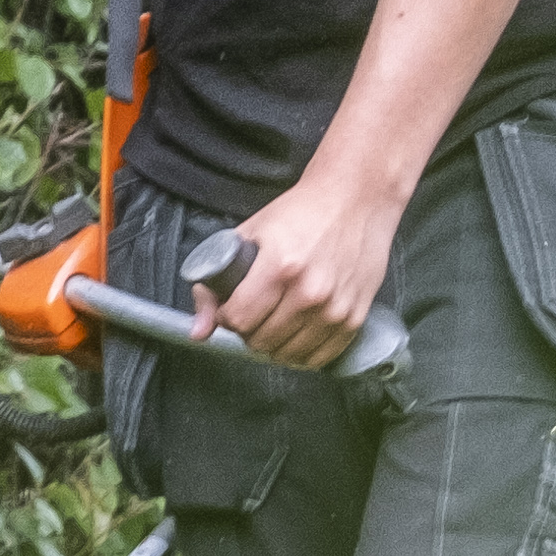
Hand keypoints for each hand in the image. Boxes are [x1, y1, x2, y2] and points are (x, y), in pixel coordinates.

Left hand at [196, 167, 402, 369]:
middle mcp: (310, 291)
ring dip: (274, 345)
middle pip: (261, 341)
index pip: (238, 320)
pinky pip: (319, 357)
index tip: (230, 309)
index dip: (226, 317)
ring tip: (274, 323)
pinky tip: (296, 335)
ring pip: (288, 355)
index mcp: (280, 266)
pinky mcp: (355, 317)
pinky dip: (302, 354)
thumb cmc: (305, 212)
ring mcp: (335, 308)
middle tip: (253, 314)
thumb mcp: (250, 235)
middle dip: (248, 332)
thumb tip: (198, 331)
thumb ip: (215, 284)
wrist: (356, 199)